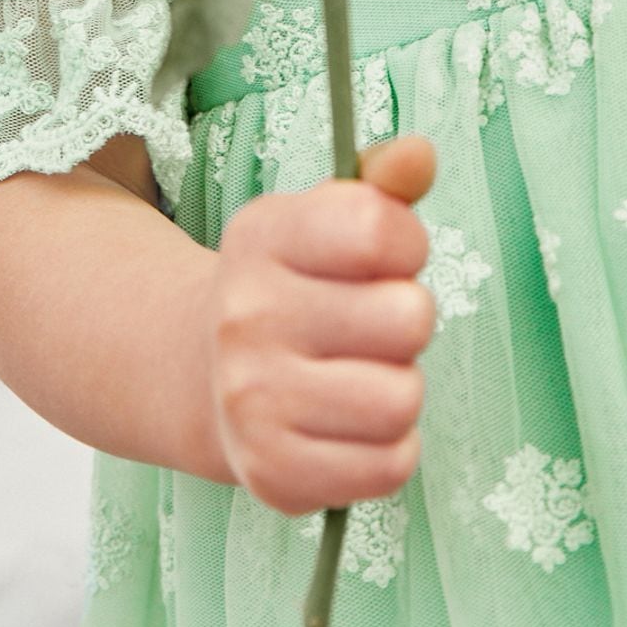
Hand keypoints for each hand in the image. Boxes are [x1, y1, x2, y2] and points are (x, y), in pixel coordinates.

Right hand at [201, 132, 437, 515]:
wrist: (206, 374)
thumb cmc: (297, 285)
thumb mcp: (327, 217)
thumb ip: (381, 183)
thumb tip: (420, 153)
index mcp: (260, 236)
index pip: (377, 228)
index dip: (407, 242)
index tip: (388, 256)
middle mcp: (245, 316)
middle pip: (408, 317)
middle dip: (408, 320)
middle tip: (374, 325)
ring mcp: (252, 400)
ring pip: (402, 399)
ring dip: (400, 388)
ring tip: (363, 376)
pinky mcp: (272, 473)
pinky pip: (389, 466)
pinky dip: (389, 449)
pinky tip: (352, 426)